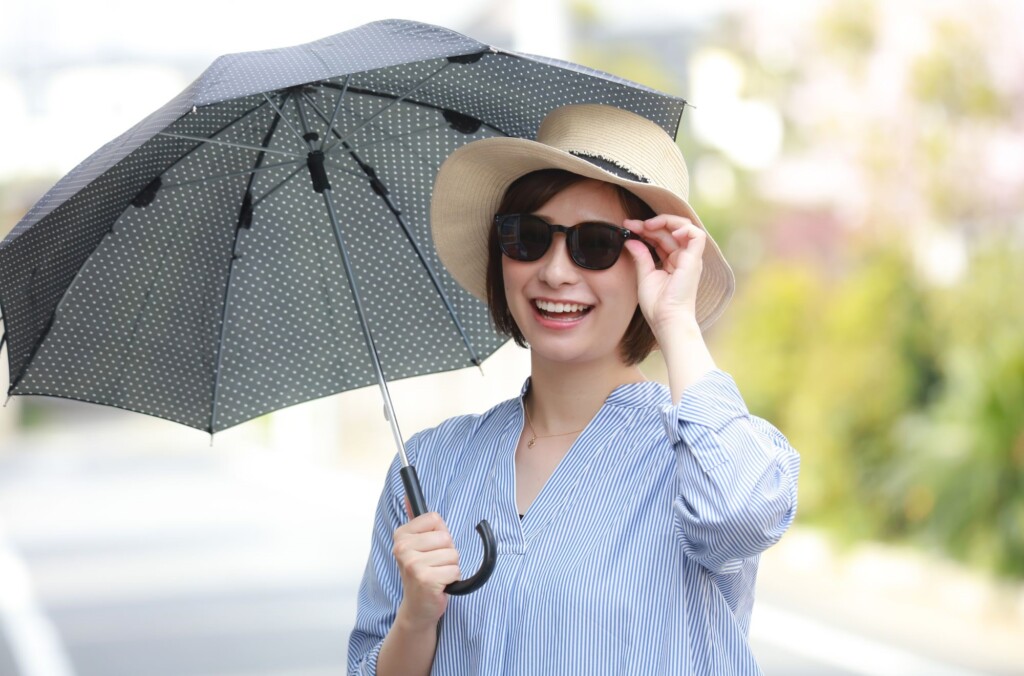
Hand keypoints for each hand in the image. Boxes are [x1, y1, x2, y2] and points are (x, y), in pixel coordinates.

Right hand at [392, 502, 461, 629]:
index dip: (439, 534)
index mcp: (401, 535)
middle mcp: (403, 548)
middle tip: (434, 564)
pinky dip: (452, 579)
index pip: (435, 519)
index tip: (430, 548)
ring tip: (437, 575)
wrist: (418, 608)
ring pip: (452, 554)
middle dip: (447, 552)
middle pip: (446, 537)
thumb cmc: (422, 573)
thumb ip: (416, 520)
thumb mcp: (416, 544)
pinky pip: (454, 570)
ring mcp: (413, 564)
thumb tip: (408, 496)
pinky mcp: (425, 579)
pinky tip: (439, 585)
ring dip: (450, 567)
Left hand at [623, 214, 705, 338]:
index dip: (645, 229)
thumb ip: (640, 256)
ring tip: (647, 225)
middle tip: (633, 224)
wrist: (666, 320)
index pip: (661, 238)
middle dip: (650, 224)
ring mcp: (690, 259)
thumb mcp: (645, 275)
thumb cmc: (657, 305)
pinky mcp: (694, 260)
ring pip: (683, 228)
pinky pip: (697, 235)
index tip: (628, 226)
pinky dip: (683, 228)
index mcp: (673, 262)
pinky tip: (667, 230)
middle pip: (670, 231)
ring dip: (665, 222)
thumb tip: (631, 240)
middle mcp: (683, 258)